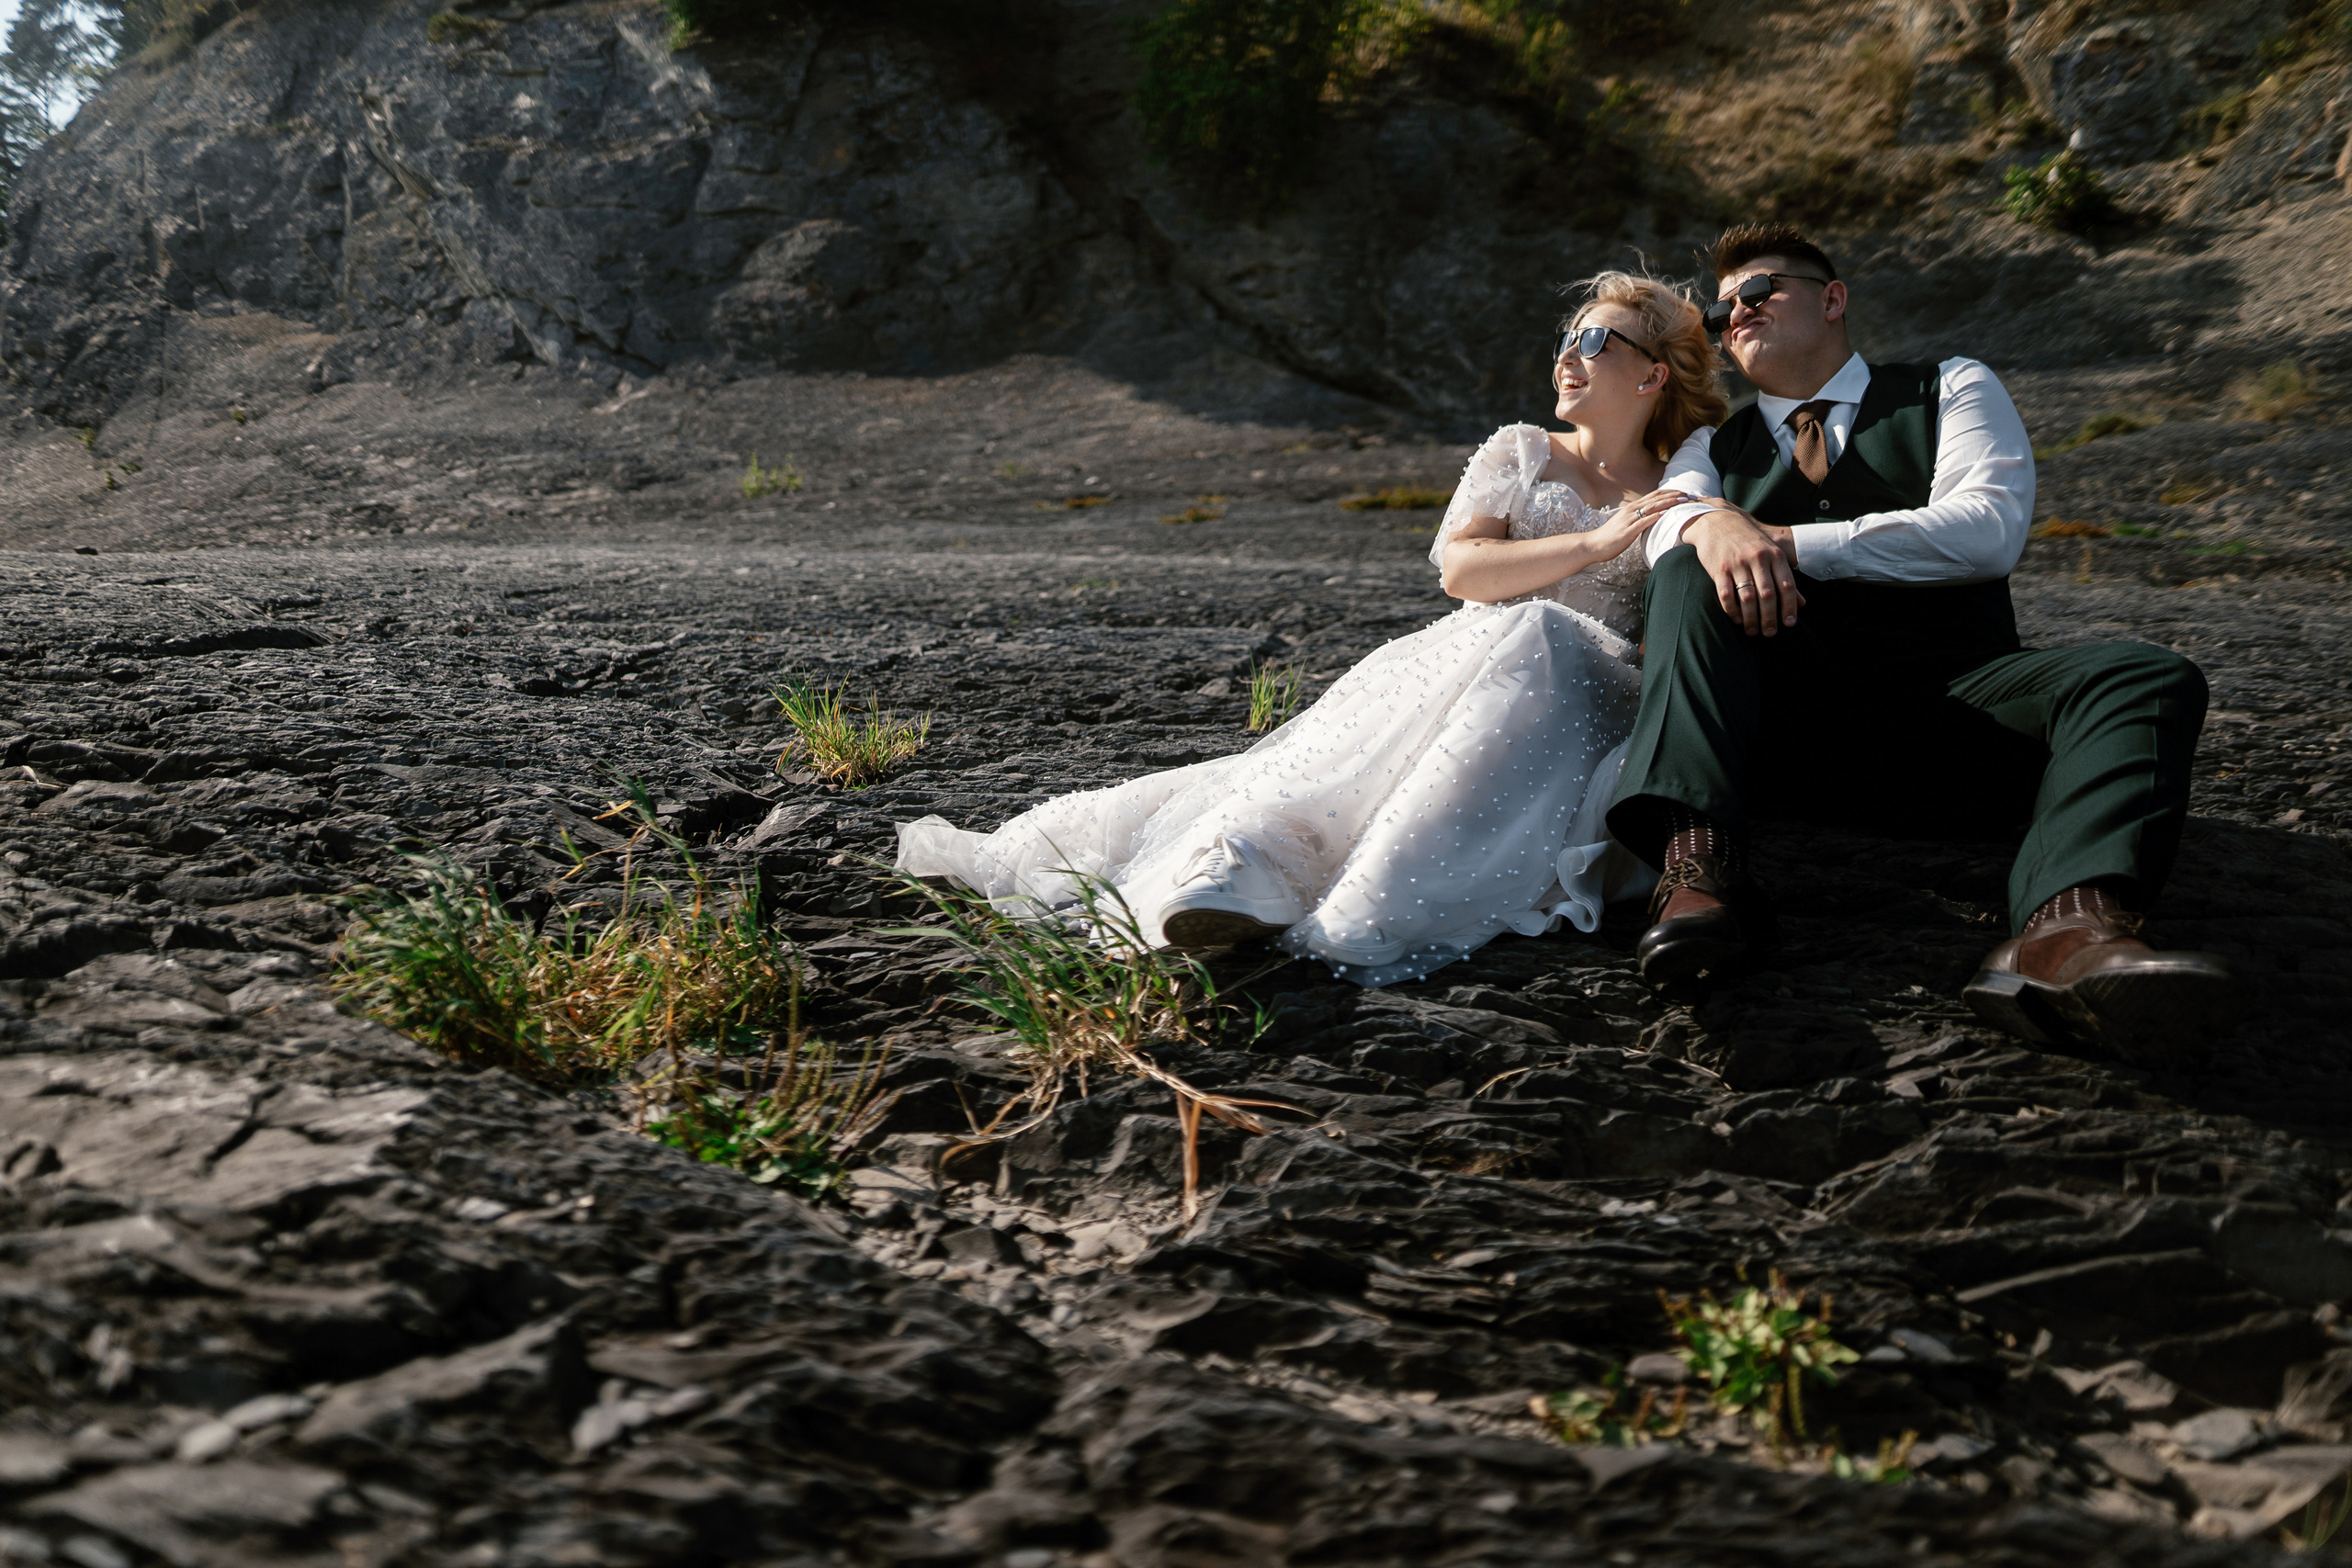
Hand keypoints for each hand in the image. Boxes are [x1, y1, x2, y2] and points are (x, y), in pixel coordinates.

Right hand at [1590, 488, 1689, 559]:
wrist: (1593, 545)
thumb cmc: (1610, 537)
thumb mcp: (1626, 525)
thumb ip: (1637, 520)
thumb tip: (1650, 521)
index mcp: (1632, 508)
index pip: (1654, 496)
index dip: (1670, 493)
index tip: (1684, 493)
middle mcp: (1631, 510)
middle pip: (1656, 498)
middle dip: (1674, 495)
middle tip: (1690, 495)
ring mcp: (1629, 520)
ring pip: (1652, 507)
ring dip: (1669, 503)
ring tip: (1683, 501)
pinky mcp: (1628, 531)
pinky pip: (1644, 522)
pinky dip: (1656, 517)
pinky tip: (1667, 515)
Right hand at [1685, 503, 1802, 635]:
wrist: (1716, 521)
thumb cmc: (1747, 540)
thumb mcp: (1770, 552)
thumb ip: (1785, 577)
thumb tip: (1801, 603)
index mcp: (1774, 555)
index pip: (1786, 585)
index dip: (1789, 607)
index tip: (1789, 624)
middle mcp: (1757, 558)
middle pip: (1767, 595)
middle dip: (1769, 618)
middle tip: (1770, 633)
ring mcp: (1737, 563)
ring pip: (1747, 598)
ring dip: (1751, 619)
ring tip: (1753, 631)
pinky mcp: (1718, 569)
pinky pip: (1726, 595)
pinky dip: (1732, 611)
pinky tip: (1737, 619)